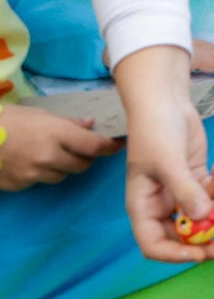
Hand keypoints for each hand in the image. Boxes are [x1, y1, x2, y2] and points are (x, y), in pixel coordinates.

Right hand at [0, 106, 121, 190]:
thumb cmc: (8, 120)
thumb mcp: (39, 114)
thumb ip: (67, 123)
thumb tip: (90, 125)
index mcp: (57, 134)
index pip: (94, 146)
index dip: (110, 146)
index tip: (117, 145)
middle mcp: (49, 156)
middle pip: (82, 165)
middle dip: (85, 158)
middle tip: (81, 149)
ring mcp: (34, 173)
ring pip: (63, 176)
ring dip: (63, 167)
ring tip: (51, 154)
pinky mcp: (21, 185)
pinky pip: (41, 181)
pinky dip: (42, 174)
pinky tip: (30, 162)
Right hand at [119, 46, 213, 262]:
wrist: (165, 102)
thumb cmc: (156, 131)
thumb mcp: (168, 162)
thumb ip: (185, 191)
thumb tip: (201, 219)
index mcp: (142, 207)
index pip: (153, 244)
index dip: (175, 254)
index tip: (199, 254)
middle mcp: (160, 205)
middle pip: (182, 236)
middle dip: (205, 241)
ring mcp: (180, 192)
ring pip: (202, 215)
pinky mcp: (196, 178)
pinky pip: (212, 193)